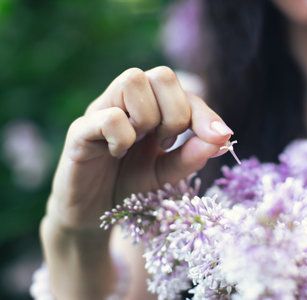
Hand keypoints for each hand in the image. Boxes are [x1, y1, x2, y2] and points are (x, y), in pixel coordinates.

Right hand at [46, 67, 232, 231]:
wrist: (95, 214)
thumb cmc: (132, 186)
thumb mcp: (169, 173)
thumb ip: (192, 156)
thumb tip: (223, 138)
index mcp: (151, 107)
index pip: (183, 90)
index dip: (204, 113)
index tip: (219, 137)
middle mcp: (126, 101)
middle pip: (161, 75)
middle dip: (176, 113)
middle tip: (167, 143)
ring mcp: (101, 111)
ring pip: (133, 80)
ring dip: (148, 117)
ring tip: (141, 143)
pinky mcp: (80, 131)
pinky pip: (108, 116)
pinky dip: (123, 136)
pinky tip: (118, 154)